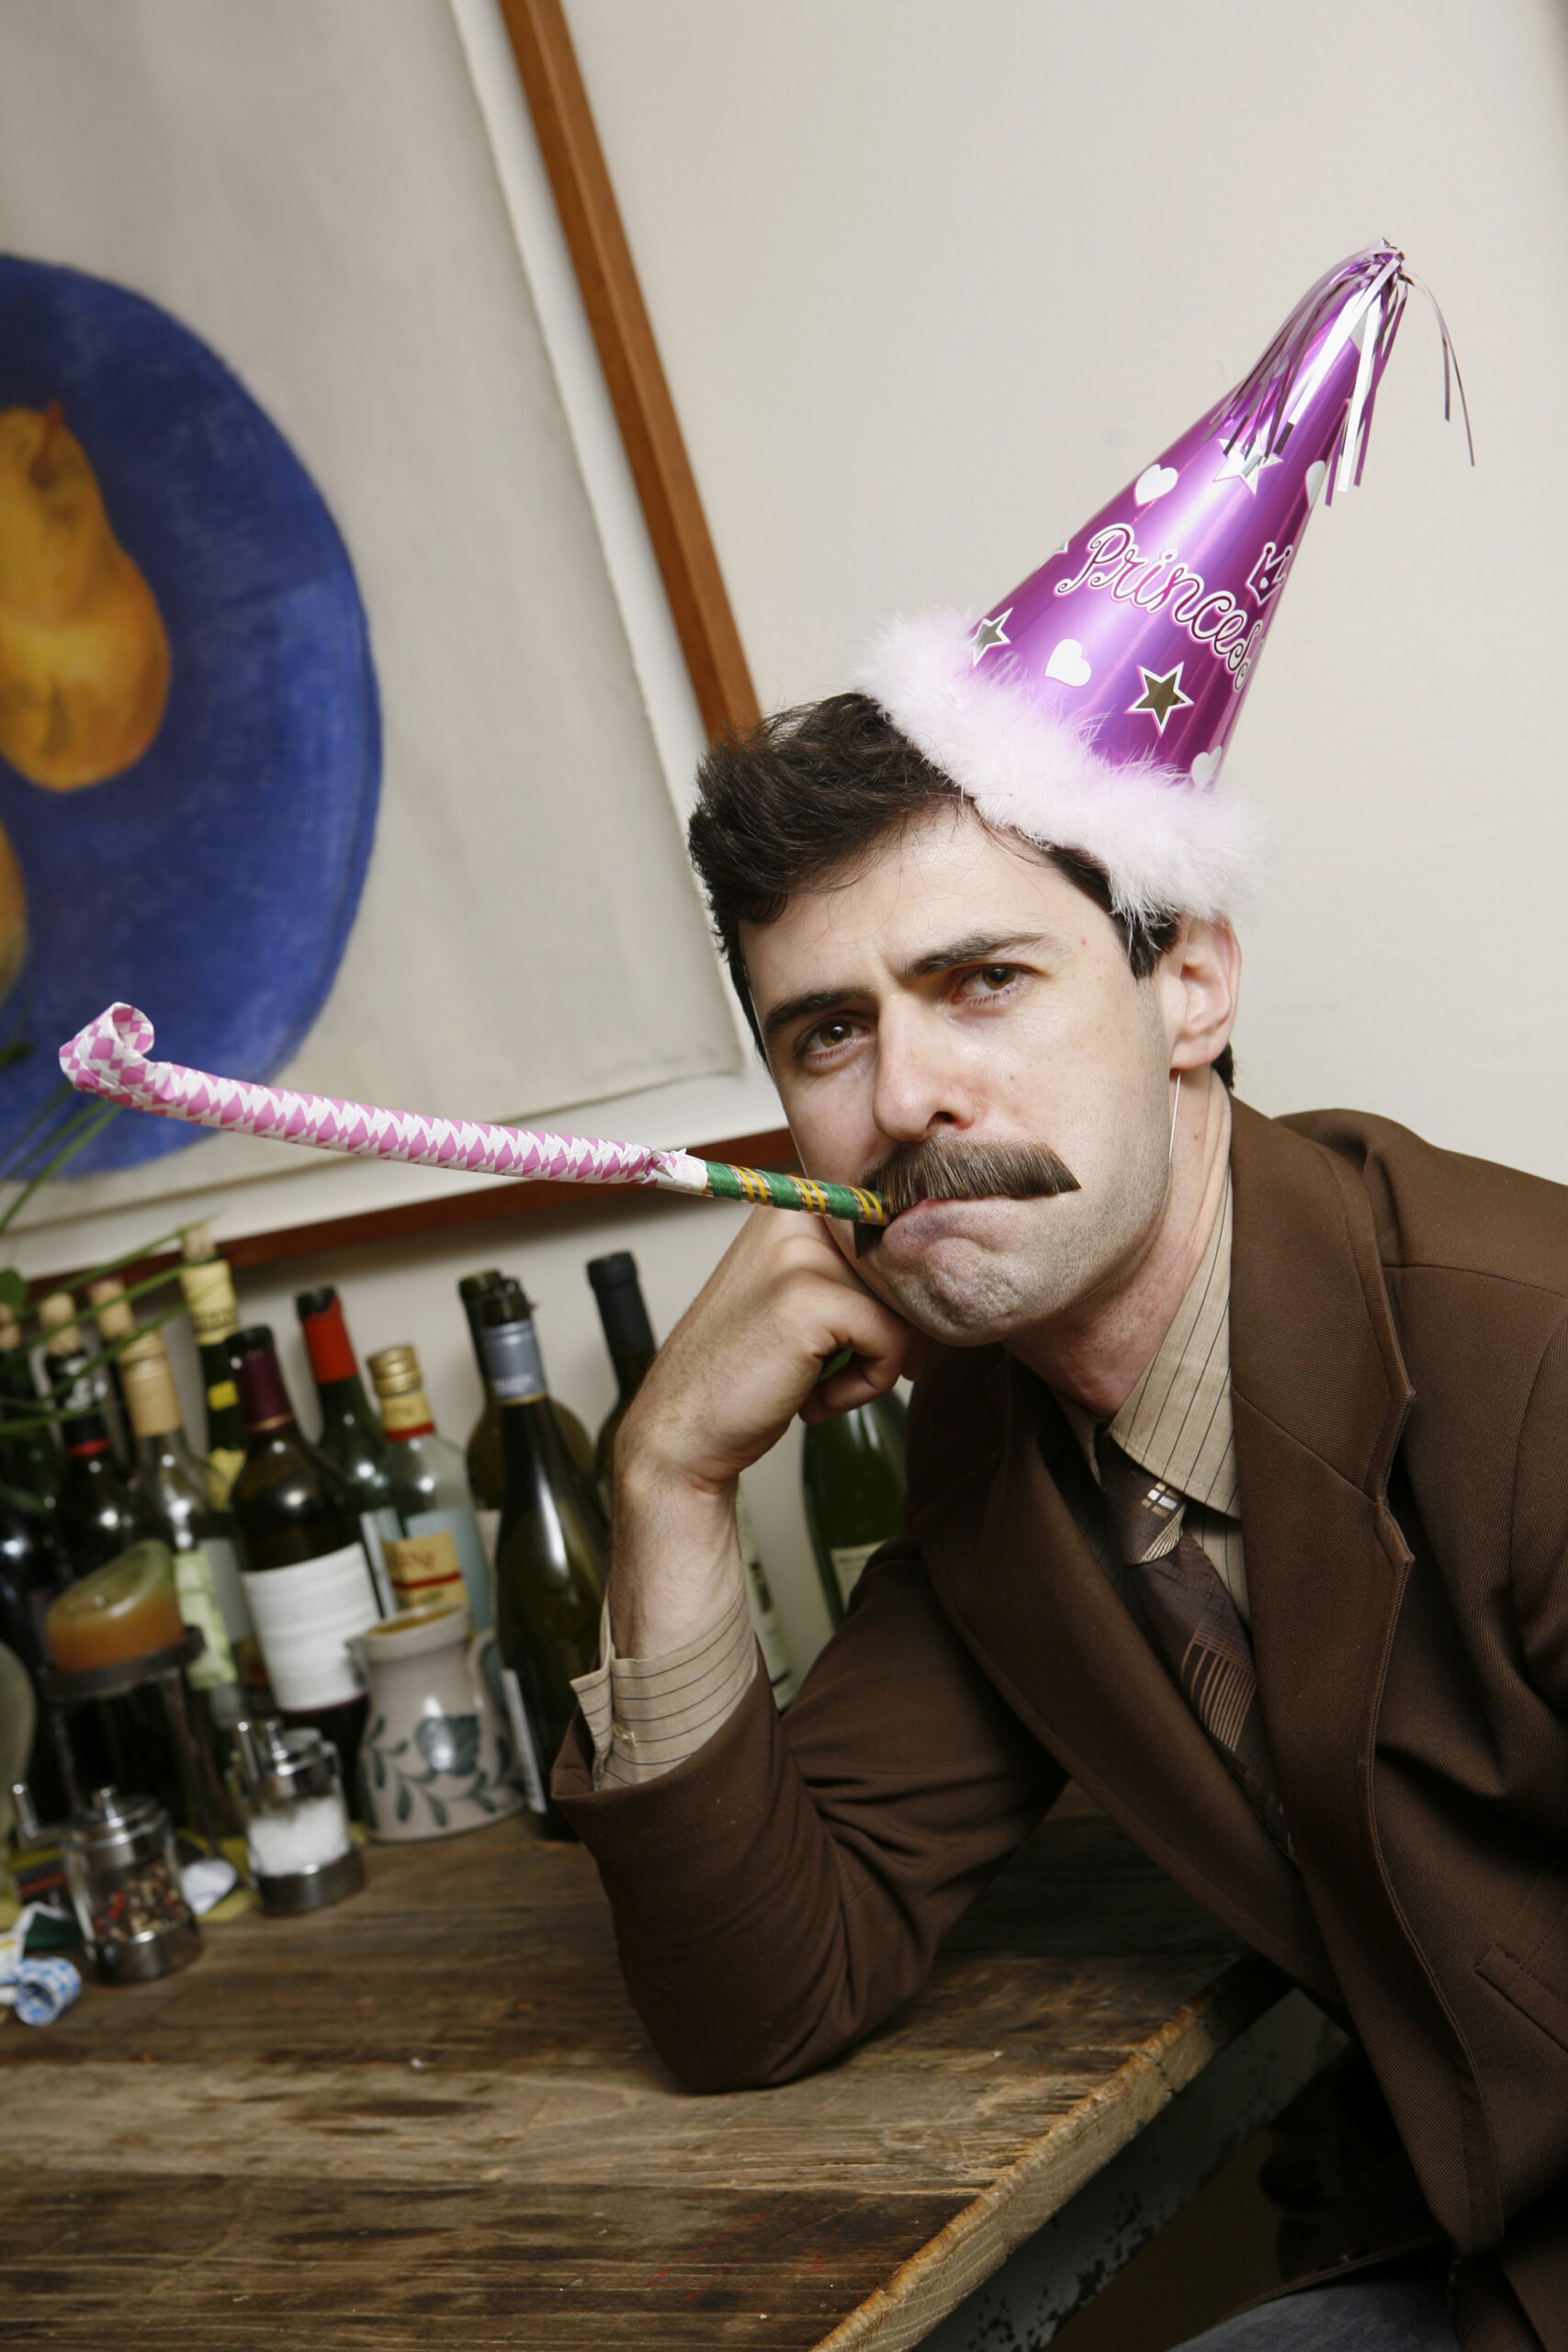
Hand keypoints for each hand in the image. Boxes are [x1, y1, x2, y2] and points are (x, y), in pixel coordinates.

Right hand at [610, 1209, 917, 1655]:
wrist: (683, 1432)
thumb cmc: (746, 1371)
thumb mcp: (803, 1296)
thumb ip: (860, 1269)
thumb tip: (945, 1269)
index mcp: (795, 1203)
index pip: (896, 1228)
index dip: (899, 1292)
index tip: (875, 1337)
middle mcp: (797, 1213)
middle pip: (907, 1261)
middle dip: (900, 1327)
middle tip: (859, 1369)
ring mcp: (799, 1253)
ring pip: (905, 1302)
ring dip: (882, 1359)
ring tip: (827, 1384)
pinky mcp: (809, 1299)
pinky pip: (892, 1339)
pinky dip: (868, 1383)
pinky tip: (817, 1400)